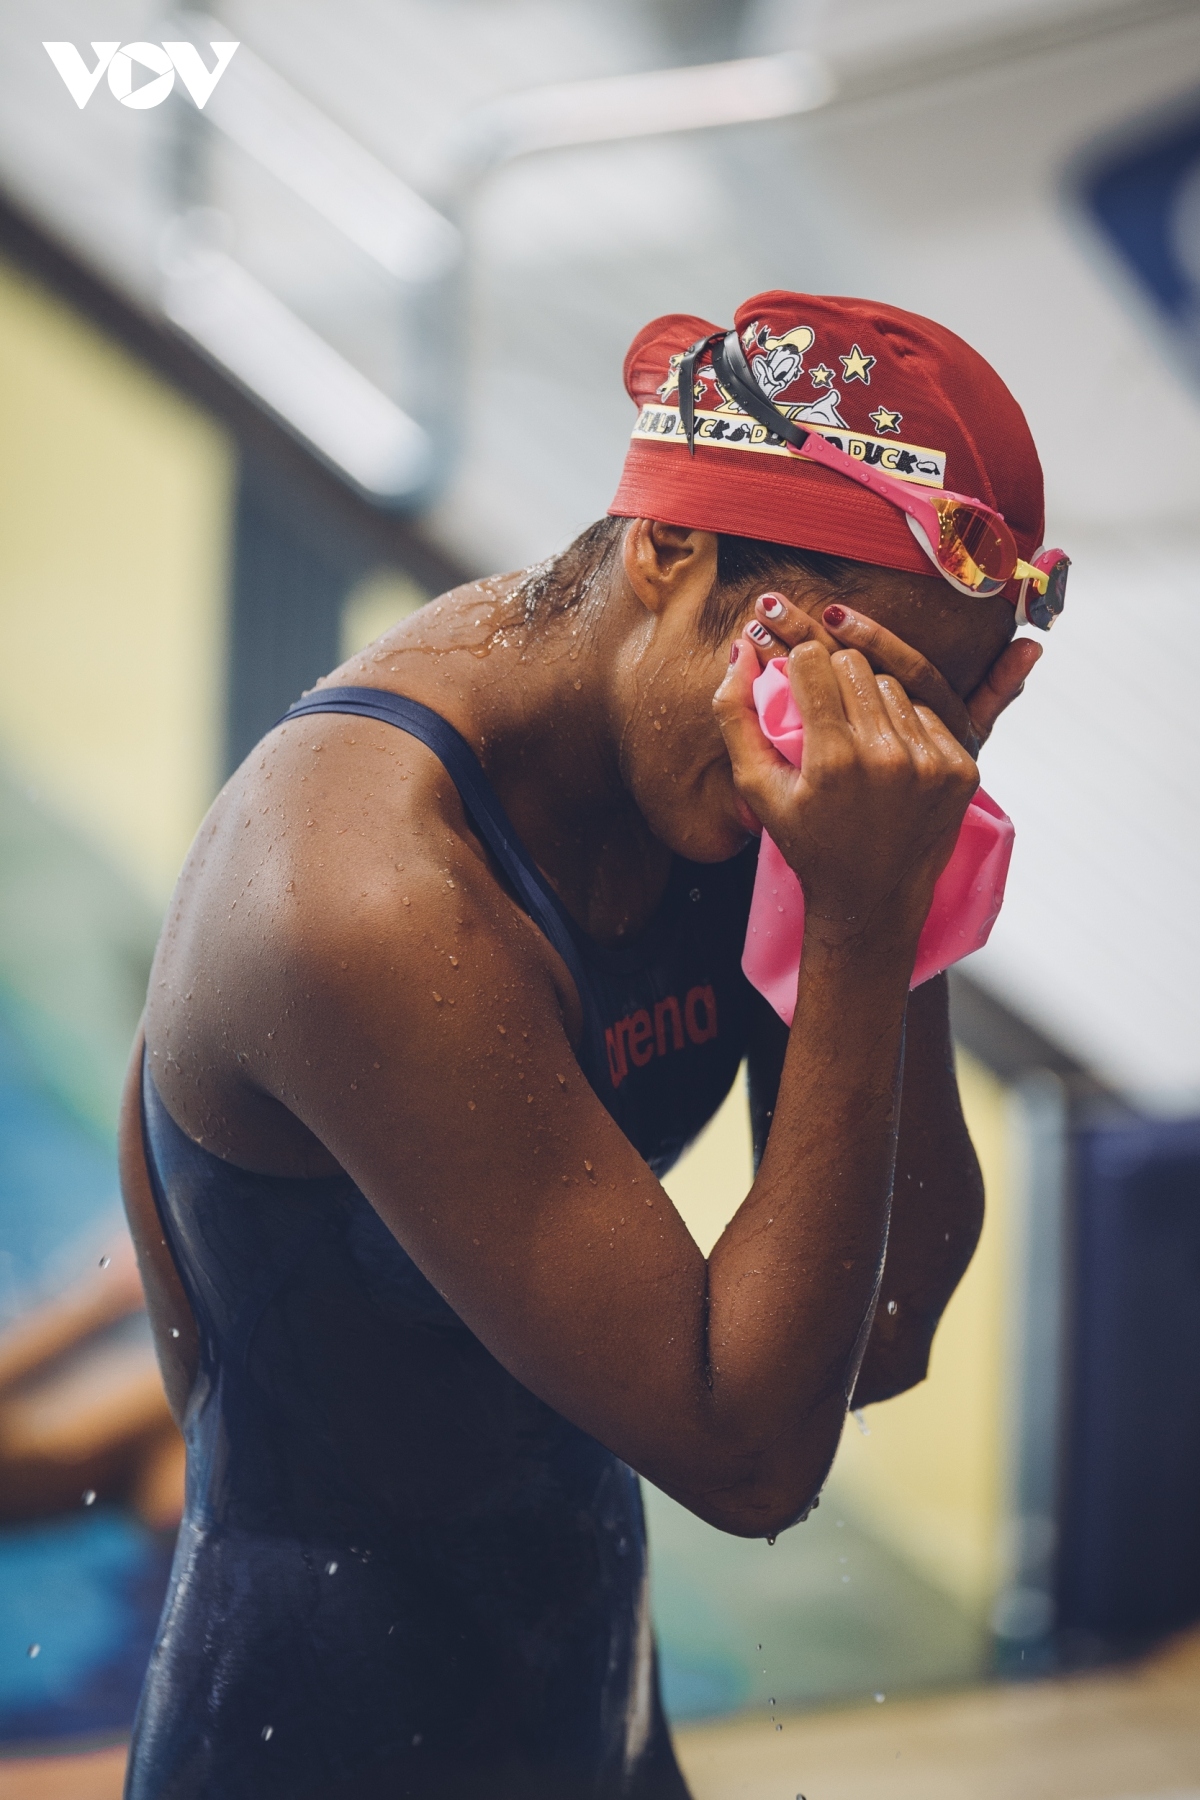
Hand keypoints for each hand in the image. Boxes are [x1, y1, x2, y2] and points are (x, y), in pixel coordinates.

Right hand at [714, 632, 978, 948]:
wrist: (871, 898)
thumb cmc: (808, 842)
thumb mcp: (756, 787)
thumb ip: (735, 714)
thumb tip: (742, 646)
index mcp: (832, 761)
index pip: (814, 661)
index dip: (800, 668)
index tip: (799, 686)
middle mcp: (886, 758)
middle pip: (854, 665)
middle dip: (835, 678)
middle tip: (827, 713)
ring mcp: (929, 763)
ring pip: (892, 684)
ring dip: (871, 700)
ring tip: (859, 739)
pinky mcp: (961, 770)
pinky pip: (927, 712)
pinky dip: (906, 726)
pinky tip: (891, 759)